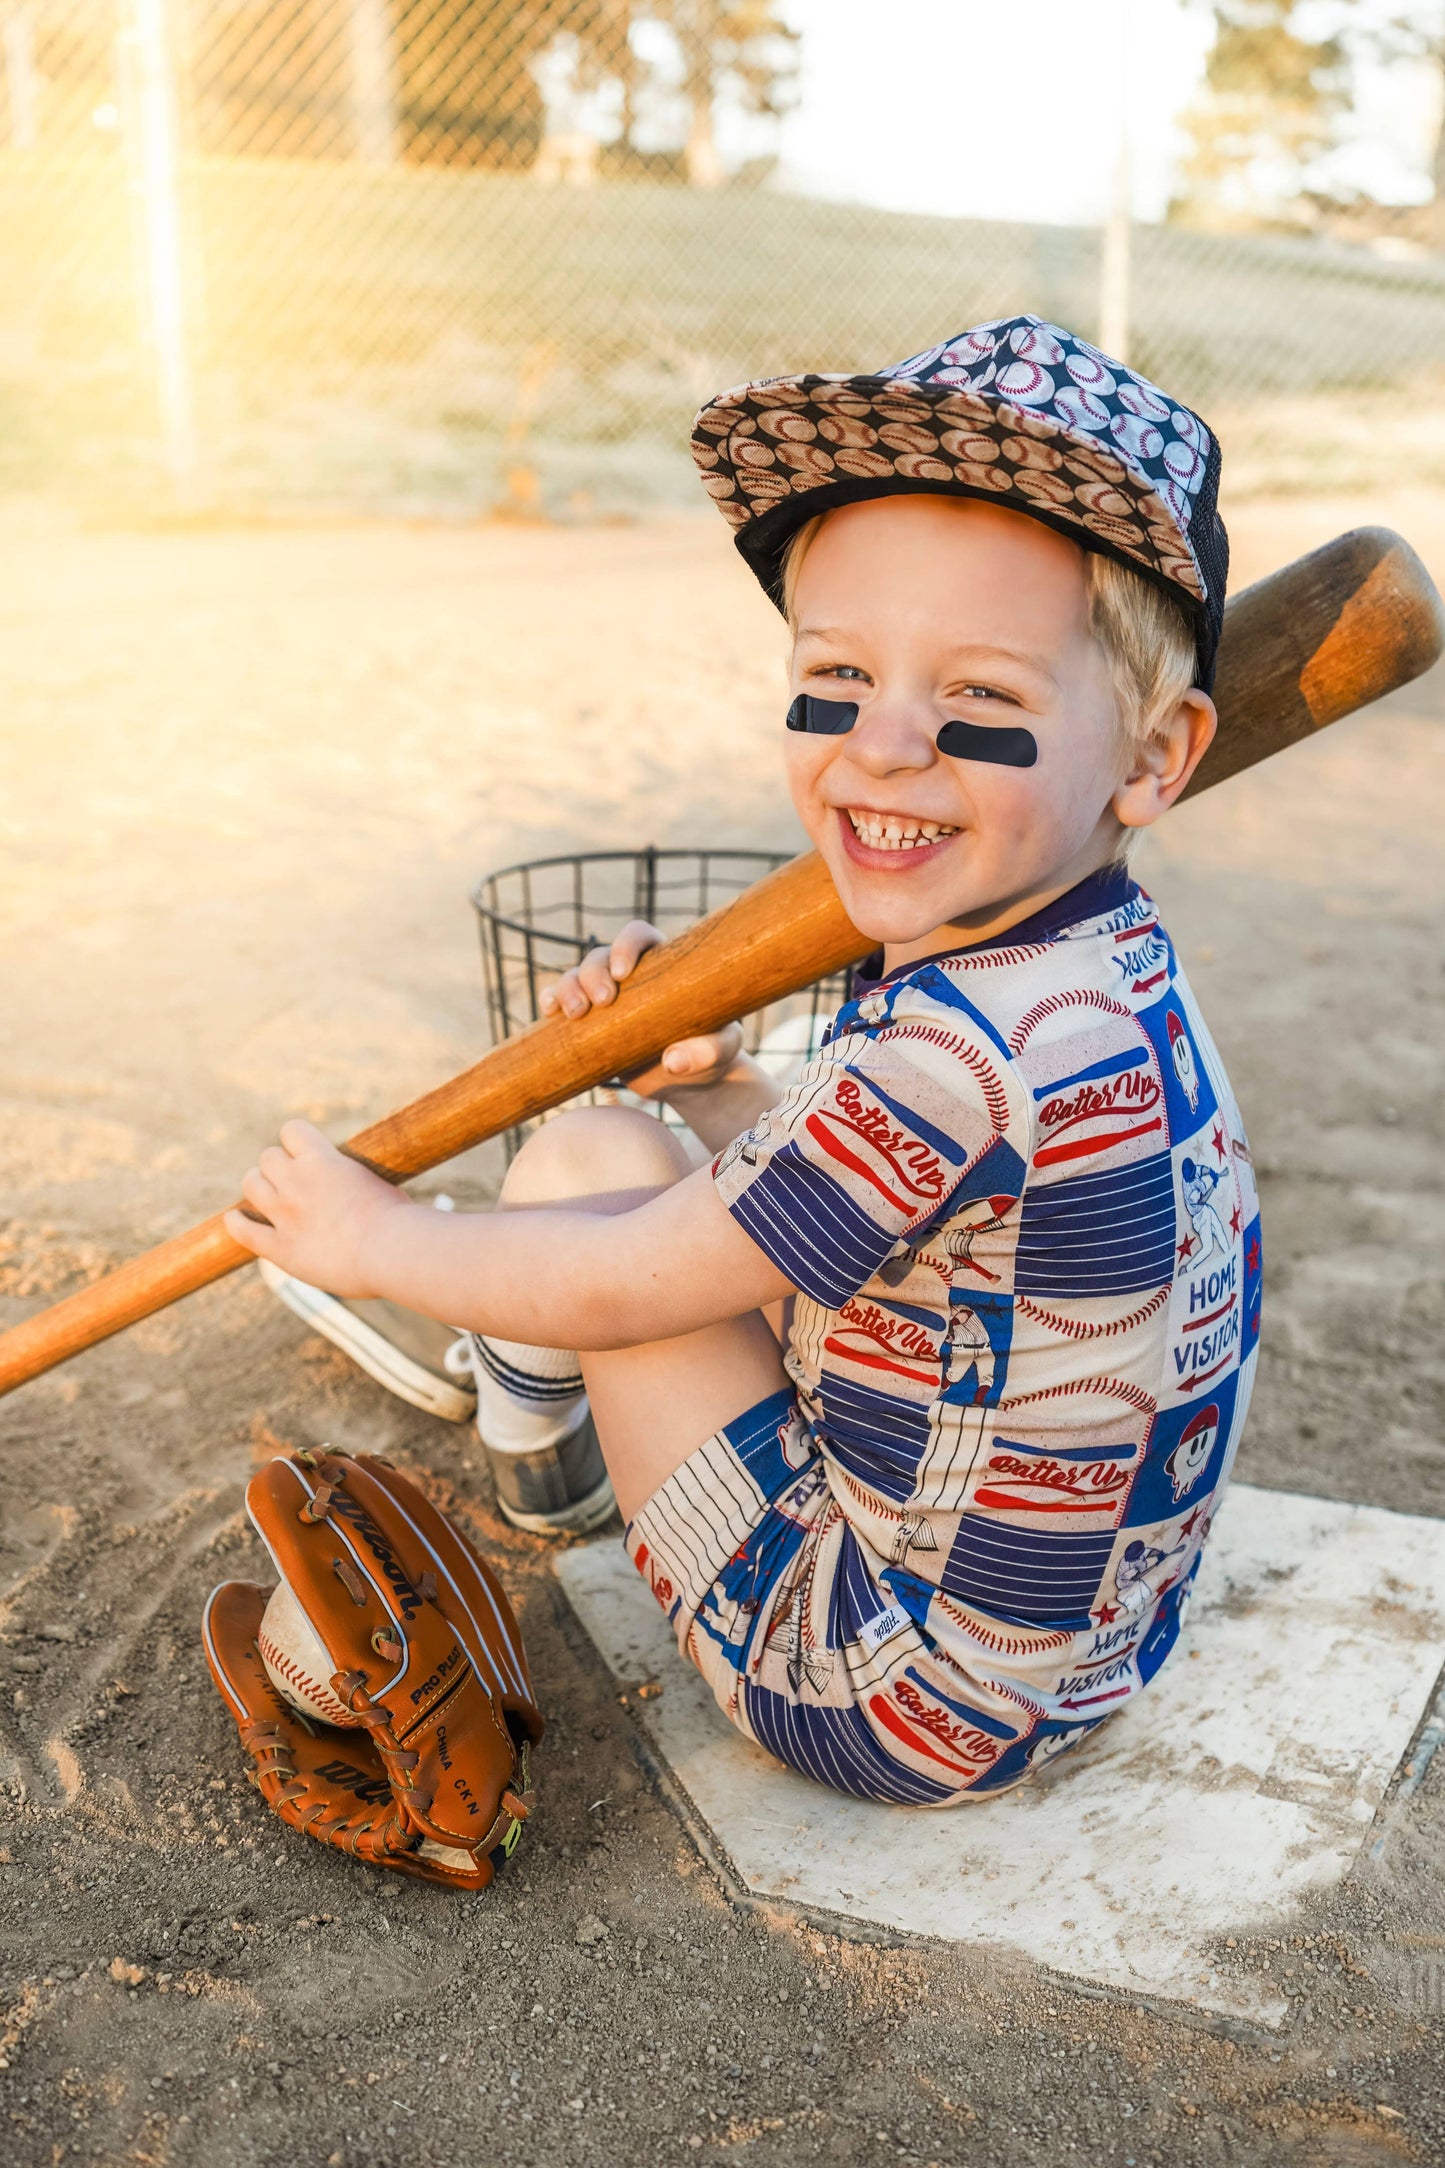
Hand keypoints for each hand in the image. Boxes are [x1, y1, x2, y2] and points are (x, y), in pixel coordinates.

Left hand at [224, 1119, 410, 1296]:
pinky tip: (236, 1219)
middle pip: (268, 1157)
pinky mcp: (280, 1248)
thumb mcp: (380, 1183)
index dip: (298, 1141)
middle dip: (279, 1166)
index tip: (307, 1153)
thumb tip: (360, 1185)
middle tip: (292, 1181)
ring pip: (251, 1184)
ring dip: (259, 1186)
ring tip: (270, 1196)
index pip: (292, 1130)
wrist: (390, 1251)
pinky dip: (237, 1223)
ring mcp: (285, 1214)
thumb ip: (356, 1181)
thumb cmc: (398, 1219)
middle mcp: (296, 1181)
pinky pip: (244, 1231)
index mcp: (323, 1160)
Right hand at [539, 919, 743, 1099]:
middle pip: (600, 957)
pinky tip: (549, 1014)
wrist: (691, 1081)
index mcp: (664, 962)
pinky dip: (551, 1003)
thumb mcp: (721, 1050)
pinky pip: (561, 1003)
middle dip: (593, 974)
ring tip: (576, 1014)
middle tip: (603, 1001)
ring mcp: (607, 997)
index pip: (638, 935)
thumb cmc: (714, 1052)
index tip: (624, 972)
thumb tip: (672, 1060)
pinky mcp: (590, 1023)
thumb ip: (707, 1051)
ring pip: (575, 977)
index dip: (626, 945)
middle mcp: (631, 974)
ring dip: (568, 989)